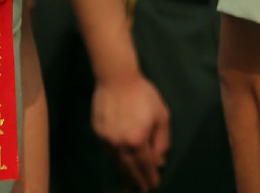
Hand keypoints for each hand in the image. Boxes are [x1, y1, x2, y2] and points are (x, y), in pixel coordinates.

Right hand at [92, 69, 170, 191]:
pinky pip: (109, 151)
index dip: (150, 176)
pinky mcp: (98, 133)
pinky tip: (121, 161)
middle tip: (143, 188)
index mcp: (137, 140)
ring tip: (133, 178)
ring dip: (126, 171)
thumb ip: (162, 141)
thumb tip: (159, 160)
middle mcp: (120, 144)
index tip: (154, 185)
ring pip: (118, 162)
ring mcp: (106, 139)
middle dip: (138, 179)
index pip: (146, 165)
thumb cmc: (143, 94)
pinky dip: (117, 158)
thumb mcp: (161, 116)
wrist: (116, 78)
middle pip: (130, 168)